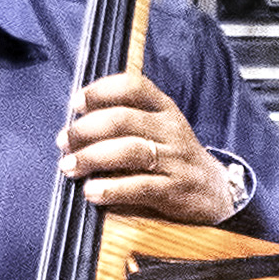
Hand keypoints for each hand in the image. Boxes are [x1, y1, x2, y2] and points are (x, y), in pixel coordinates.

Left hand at [62, 74, 247, 227]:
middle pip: (123, 120)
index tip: (76, 103)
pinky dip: (112, 188)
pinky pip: (141, 186)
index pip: (133, 87)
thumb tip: (75, 120)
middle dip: (86, 130)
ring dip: (93, 158)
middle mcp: (170, 130)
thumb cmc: (172, 158)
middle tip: (64, 142)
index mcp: (164, 109)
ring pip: (130, 151)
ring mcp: (175, 160)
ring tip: (69, 166)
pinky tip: (92, 191)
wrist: (214, 192)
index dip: (101, 91)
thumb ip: (125, 120)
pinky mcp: (175, 190)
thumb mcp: (158, 129)